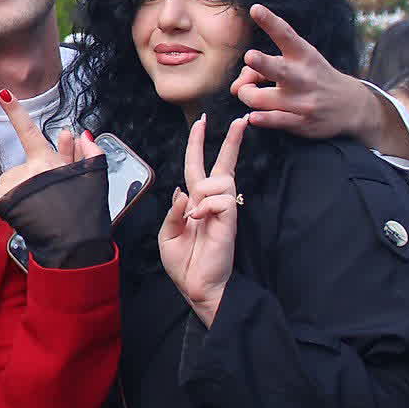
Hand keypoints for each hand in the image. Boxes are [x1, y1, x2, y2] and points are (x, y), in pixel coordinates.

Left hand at [0, 87, 99, 210]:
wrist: (76, 241)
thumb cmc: (85, 212)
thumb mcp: (93, 176)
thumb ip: (85, 152)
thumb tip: (77, 134)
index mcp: (46, 161)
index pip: (29, 130)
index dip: (16, 111)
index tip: (3, 94)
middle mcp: (26, 171)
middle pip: (20, 170)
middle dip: (33, 182)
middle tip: (51, 200)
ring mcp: (13, 189)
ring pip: (7, 184)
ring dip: (19, 194)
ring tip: (39, 211)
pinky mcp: (4, 206)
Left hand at [158, 113, 247, 327]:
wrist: (196, 286)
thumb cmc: (183, 263)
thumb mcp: (168, 233)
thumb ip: (173, 210)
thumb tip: (183, 190)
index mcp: (194, 202)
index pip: (198, 166)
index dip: (198, 144)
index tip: (202, 122)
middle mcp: (211, 202)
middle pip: (222, 164)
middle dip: (230, 141)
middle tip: (240, 120)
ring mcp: (223, 210)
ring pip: (220, 180)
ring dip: (204, 192)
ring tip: (196, 216)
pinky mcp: (230, 220)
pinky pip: (221, 199)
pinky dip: (206, 206)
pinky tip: (200, 220)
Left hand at [232, 4, 383, 142]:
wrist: (352, 106)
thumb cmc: (315, 79)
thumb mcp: (299, 63)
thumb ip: (264, 67)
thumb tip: (235, 86)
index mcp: (303, 55)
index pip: (285, 36)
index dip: (269, 22)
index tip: (255, 9)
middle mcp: (303, 77)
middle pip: (277, 69)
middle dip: (261, 63)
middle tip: (250, 56)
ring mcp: (303, 101)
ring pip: (260, 99)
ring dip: (246, 95)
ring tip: (250, 94)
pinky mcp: (302, 122)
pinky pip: (272, 120)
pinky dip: (258, 118)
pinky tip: (253, 116)